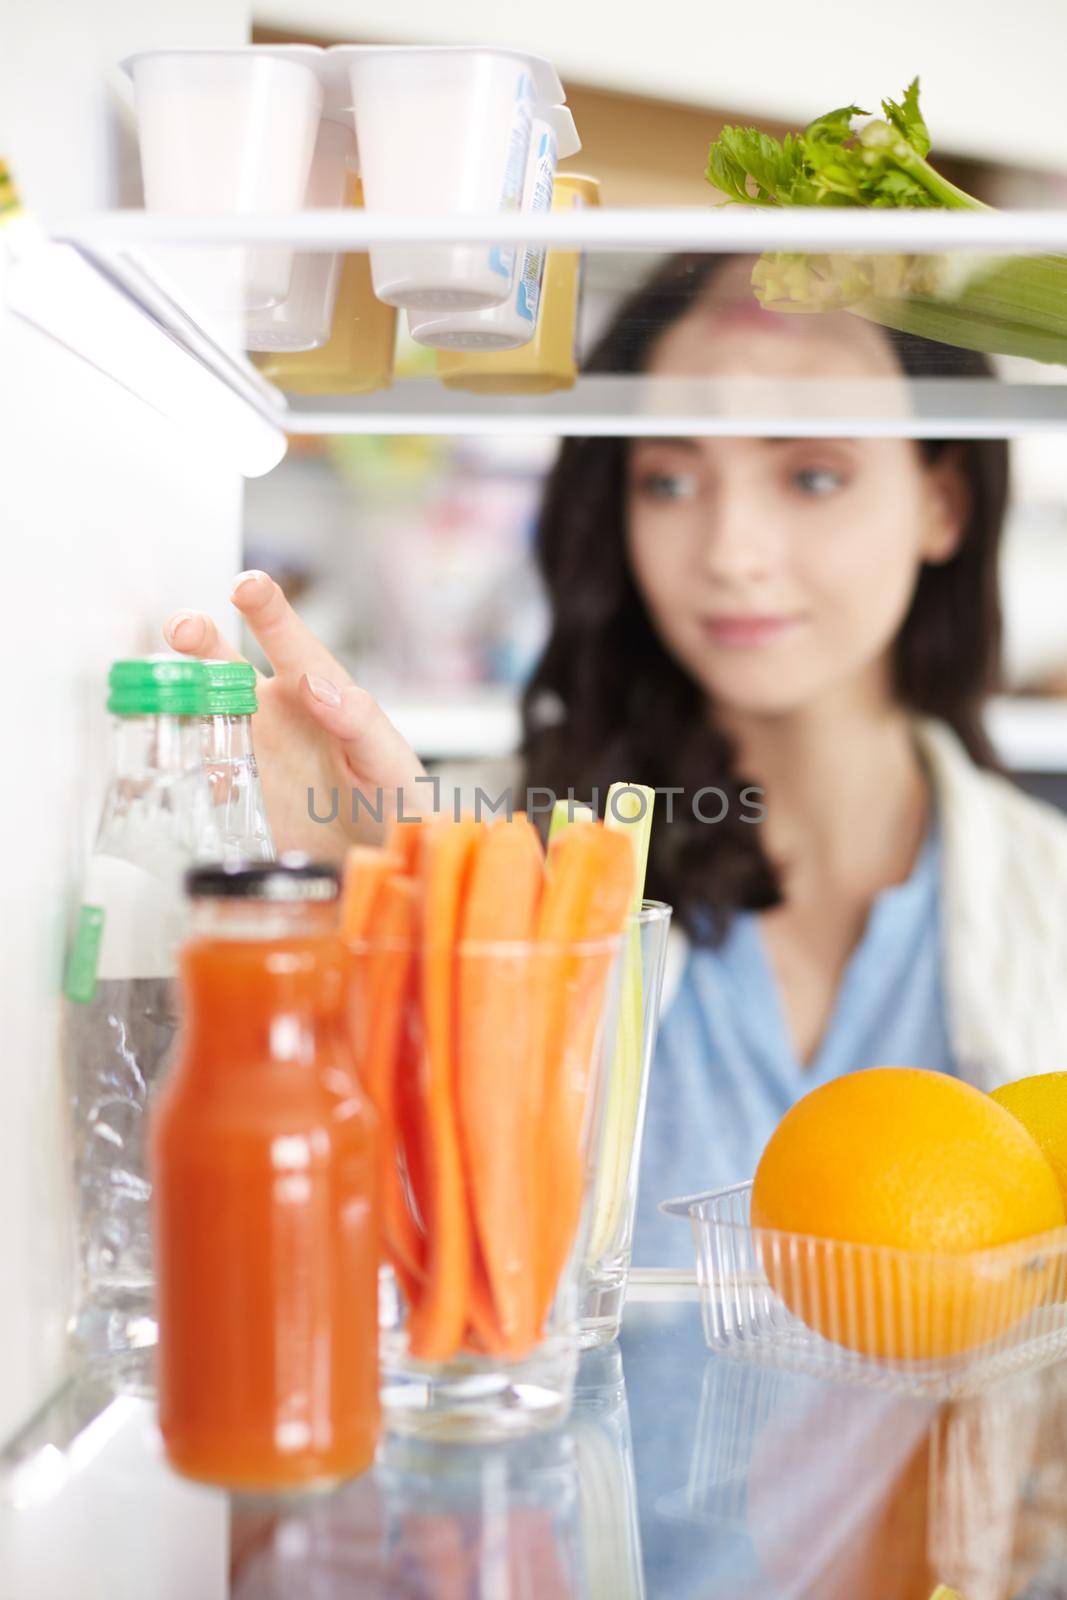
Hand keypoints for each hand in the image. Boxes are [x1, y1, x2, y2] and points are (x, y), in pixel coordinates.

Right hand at [164, 570, 425, 860]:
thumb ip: (359, 722)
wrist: (383, 864)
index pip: (289, 640)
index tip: (247, 585)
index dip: (266, 609)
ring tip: (153, 687)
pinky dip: (176, 756)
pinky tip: (163, 753)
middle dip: (200, 640)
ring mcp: (251, 750)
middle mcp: (277, 712)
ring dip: (177, 694)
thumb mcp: (388, 761)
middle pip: (227, 664)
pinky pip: (198, 767)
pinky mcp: (236, 792)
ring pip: (203, 709)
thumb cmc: (397, 802)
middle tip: (182, 628)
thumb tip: (319, 686)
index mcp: (319, 691)